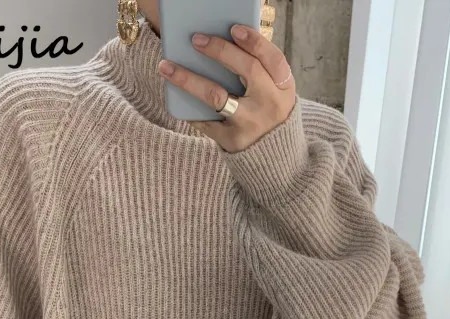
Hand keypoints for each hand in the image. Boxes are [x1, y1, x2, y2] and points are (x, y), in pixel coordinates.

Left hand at [157, 24, 295, 152]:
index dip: (254, 42)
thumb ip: (258, 69)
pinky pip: (205, 120)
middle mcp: (269, 104)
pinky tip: (175, 97)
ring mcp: (250, 124)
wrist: (275, 158)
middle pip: (247, 69)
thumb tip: (221, 41)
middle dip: (220, 50)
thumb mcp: (275, 91)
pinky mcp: (232, 140)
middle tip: (195, 39)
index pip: (272, 58)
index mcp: (283, 87)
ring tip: (166, 67)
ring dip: (188, 79)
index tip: (233, 29)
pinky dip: (189, 108)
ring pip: (216, 96)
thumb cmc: (267, 112)